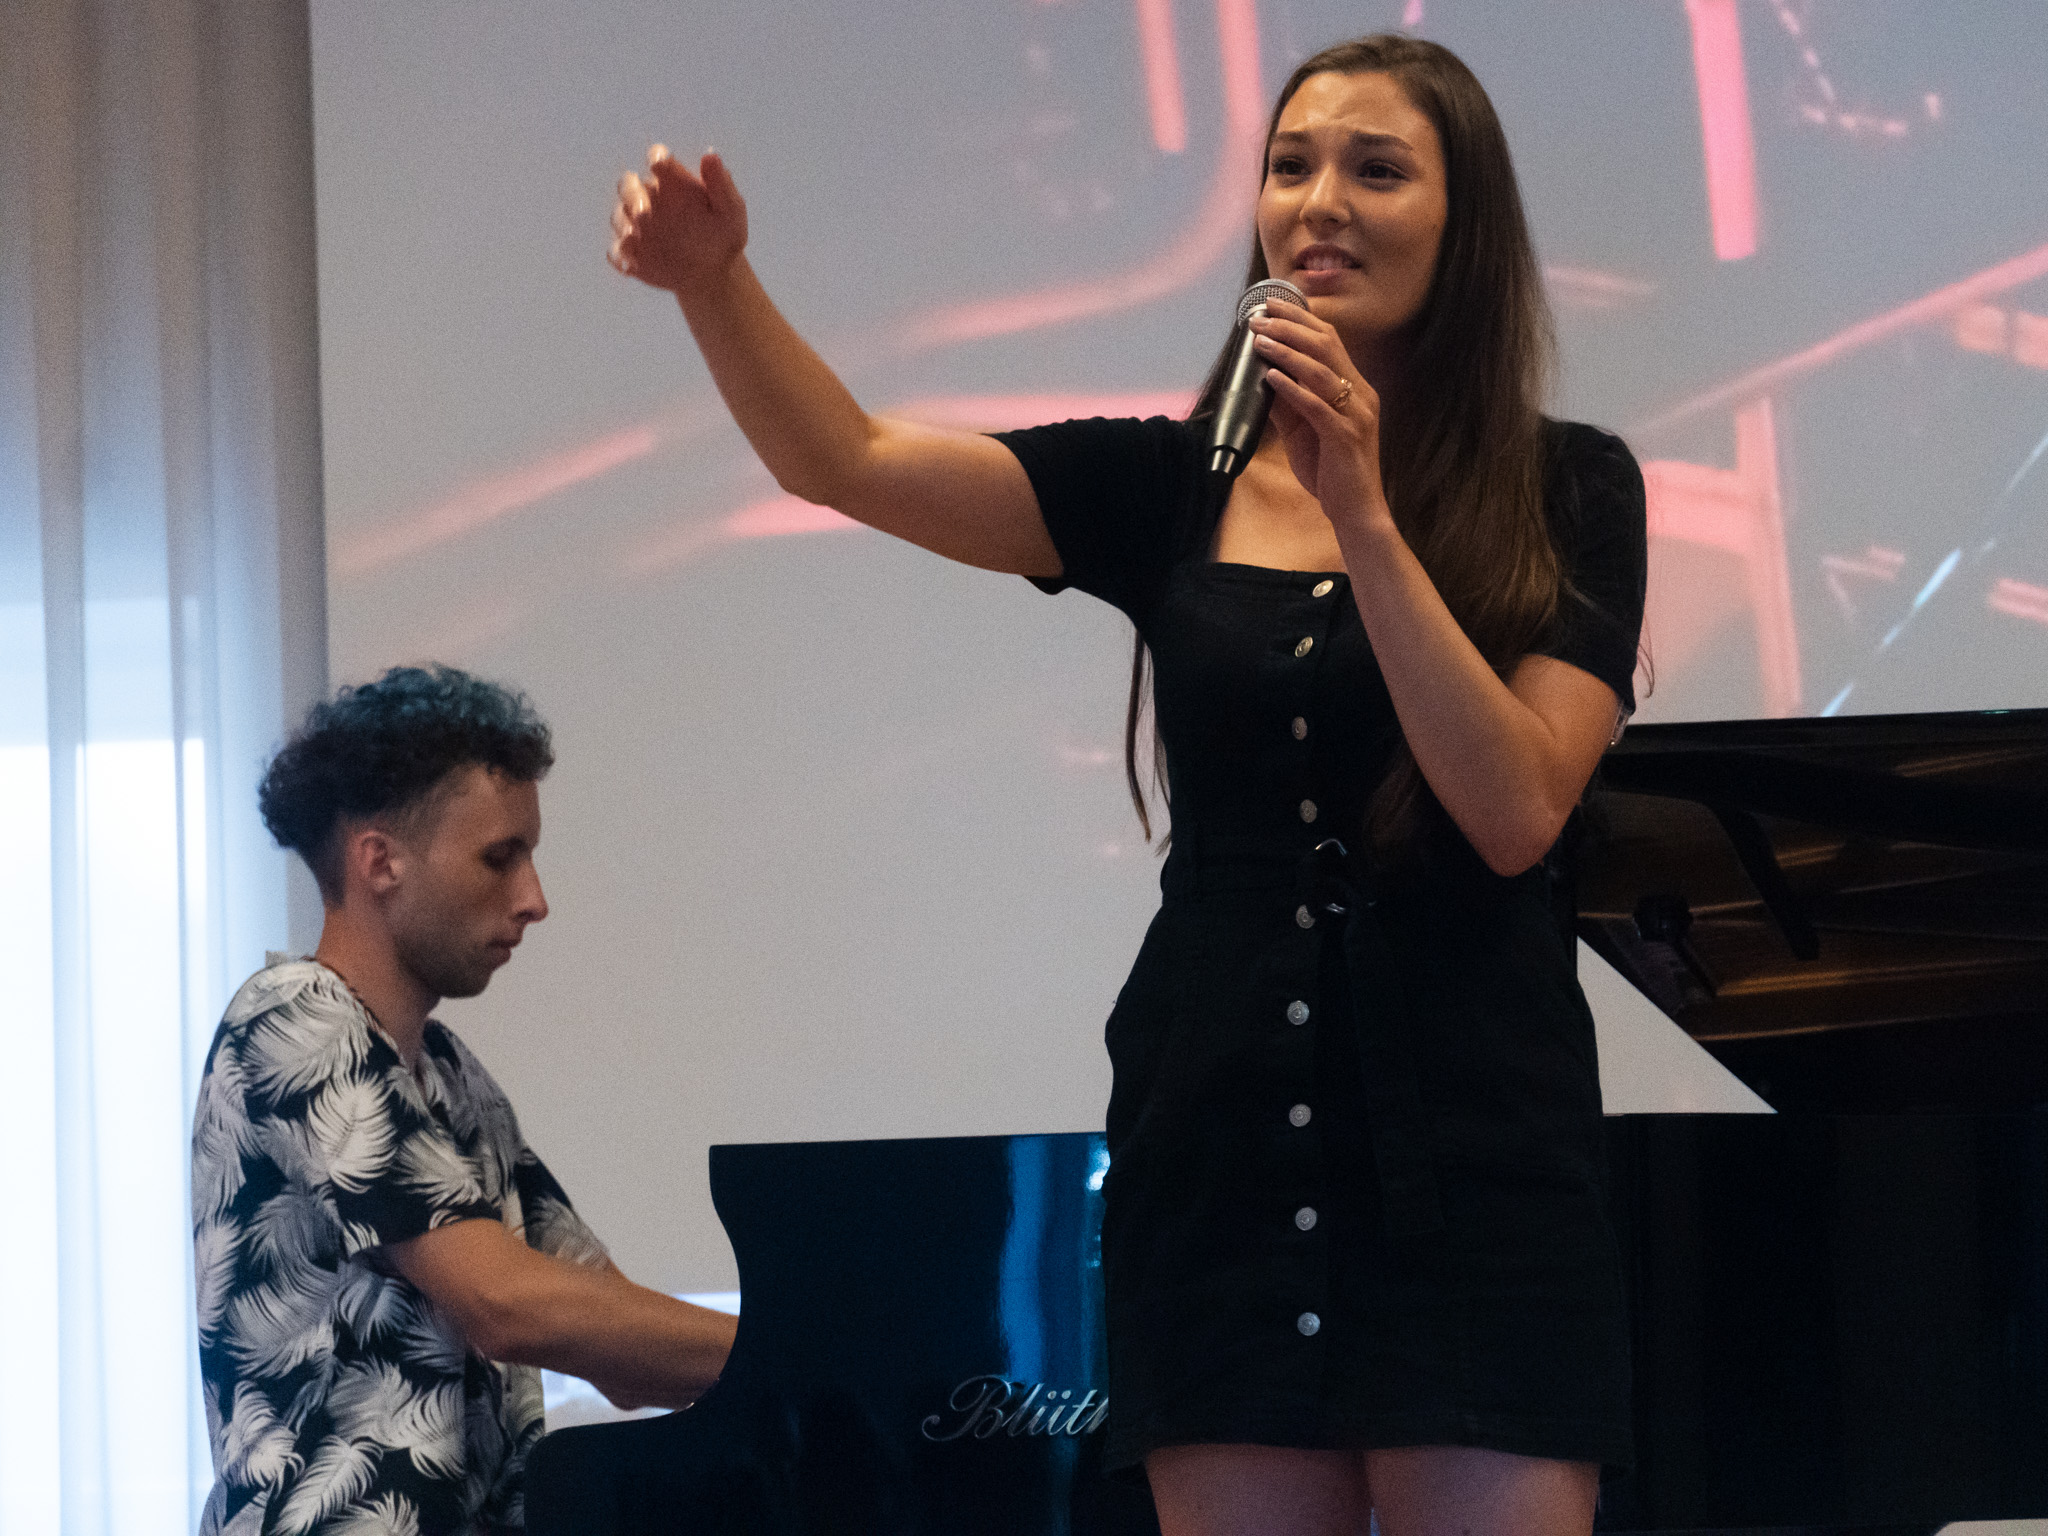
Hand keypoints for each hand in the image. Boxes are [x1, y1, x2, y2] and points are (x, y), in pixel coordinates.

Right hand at [608, 145, 748, 294]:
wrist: (715, 272)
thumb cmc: (725, 233)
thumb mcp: (730, 210)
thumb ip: (721, 183)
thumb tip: (710, 155)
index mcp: (672, 180)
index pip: (658, 157)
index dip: (656, 157)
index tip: (659, 164)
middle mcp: (648, 197)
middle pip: (628, 185)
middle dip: (632, 196)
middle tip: (643, 214)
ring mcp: (636, 225)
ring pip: (619, 218)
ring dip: (624, 227)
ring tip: (634, 238)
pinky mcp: (631, 252)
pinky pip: (618, 252)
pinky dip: (620, 258)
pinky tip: (629, 267)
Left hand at [1249, 308, 1387, 527]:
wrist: (1356, 512)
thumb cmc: (1332, 472)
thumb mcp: (1305, 431)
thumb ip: (1288, 405)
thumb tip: (1262, 379)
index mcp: (1355, 389)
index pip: (1330, 341)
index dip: (1301, 320)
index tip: (1271, 306)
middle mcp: (1360, 396)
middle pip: (1327, 346)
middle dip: (1291, 327)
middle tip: (1260, 317)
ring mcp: (1356, 416)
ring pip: (1321, 371)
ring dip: (1286, 352)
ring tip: (1259, 341)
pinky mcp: (1346, 438)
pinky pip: (1317, 407)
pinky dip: (1292, 389)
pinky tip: (1271, 377)